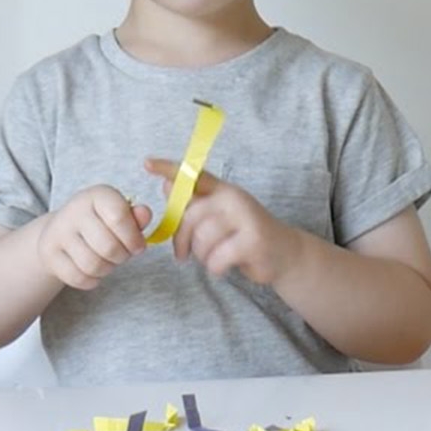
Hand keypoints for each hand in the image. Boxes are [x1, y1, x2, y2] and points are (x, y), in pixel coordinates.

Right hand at [36, 185, 152, 289]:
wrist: (62, 230)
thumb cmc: (101, 223)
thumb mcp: (120, 215)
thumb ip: (136, 217)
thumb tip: (145, 214)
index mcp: (97, 195)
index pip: (119, 217)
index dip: (133, 238)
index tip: (138, 246)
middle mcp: (74, 209)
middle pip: (109, 247)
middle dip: (122, 257)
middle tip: (122, 254)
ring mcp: (58, 231)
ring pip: (93, 265)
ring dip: (107, 269)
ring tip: (107, 261)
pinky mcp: (48, 253)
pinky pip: (78, 278)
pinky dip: (91, 280)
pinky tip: (93, 271)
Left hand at [144, 157, 306, 284]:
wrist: (283, 253)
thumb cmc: (244, 235)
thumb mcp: (220, 216)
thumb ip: (195, 203)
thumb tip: (166, 186)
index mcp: (222, 190)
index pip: (193, 176)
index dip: (168, 168)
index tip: (146, 163)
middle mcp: (234, 198)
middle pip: (191, 215)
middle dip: (181, 239)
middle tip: (181, 255)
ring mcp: (246, 217)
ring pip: (203, 238)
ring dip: (201, 256)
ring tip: (210, 259)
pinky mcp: (253, 240)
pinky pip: (218, 257)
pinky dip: (215, 267)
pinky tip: (223, 266)